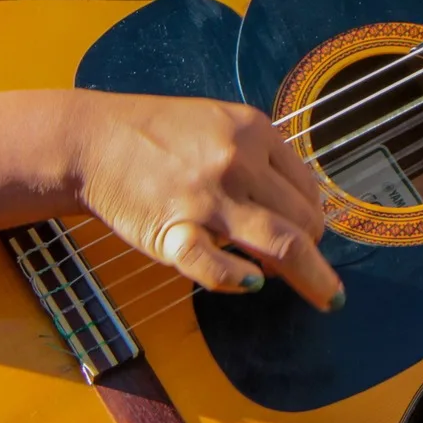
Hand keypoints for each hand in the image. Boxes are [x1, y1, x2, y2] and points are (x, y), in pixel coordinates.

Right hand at [68, 93, 341, 311]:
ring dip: (312, 277)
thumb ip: (260, 159)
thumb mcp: (221, 124)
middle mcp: (238, 162)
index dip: (314, 220)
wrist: (94, 140)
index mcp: (255, 131)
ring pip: (280, 245)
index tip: (309, 239)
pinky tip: (252, 284)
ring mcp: (207, 198)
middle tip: (305, 269)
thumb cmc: (160, 136)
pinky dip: (238, 280)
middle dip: (312, 251)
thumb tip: (300, 209)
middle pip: (302, 221)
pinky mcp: (174, 230)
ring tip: (327, 297)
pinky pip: (216, 267)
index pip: (309, 189)